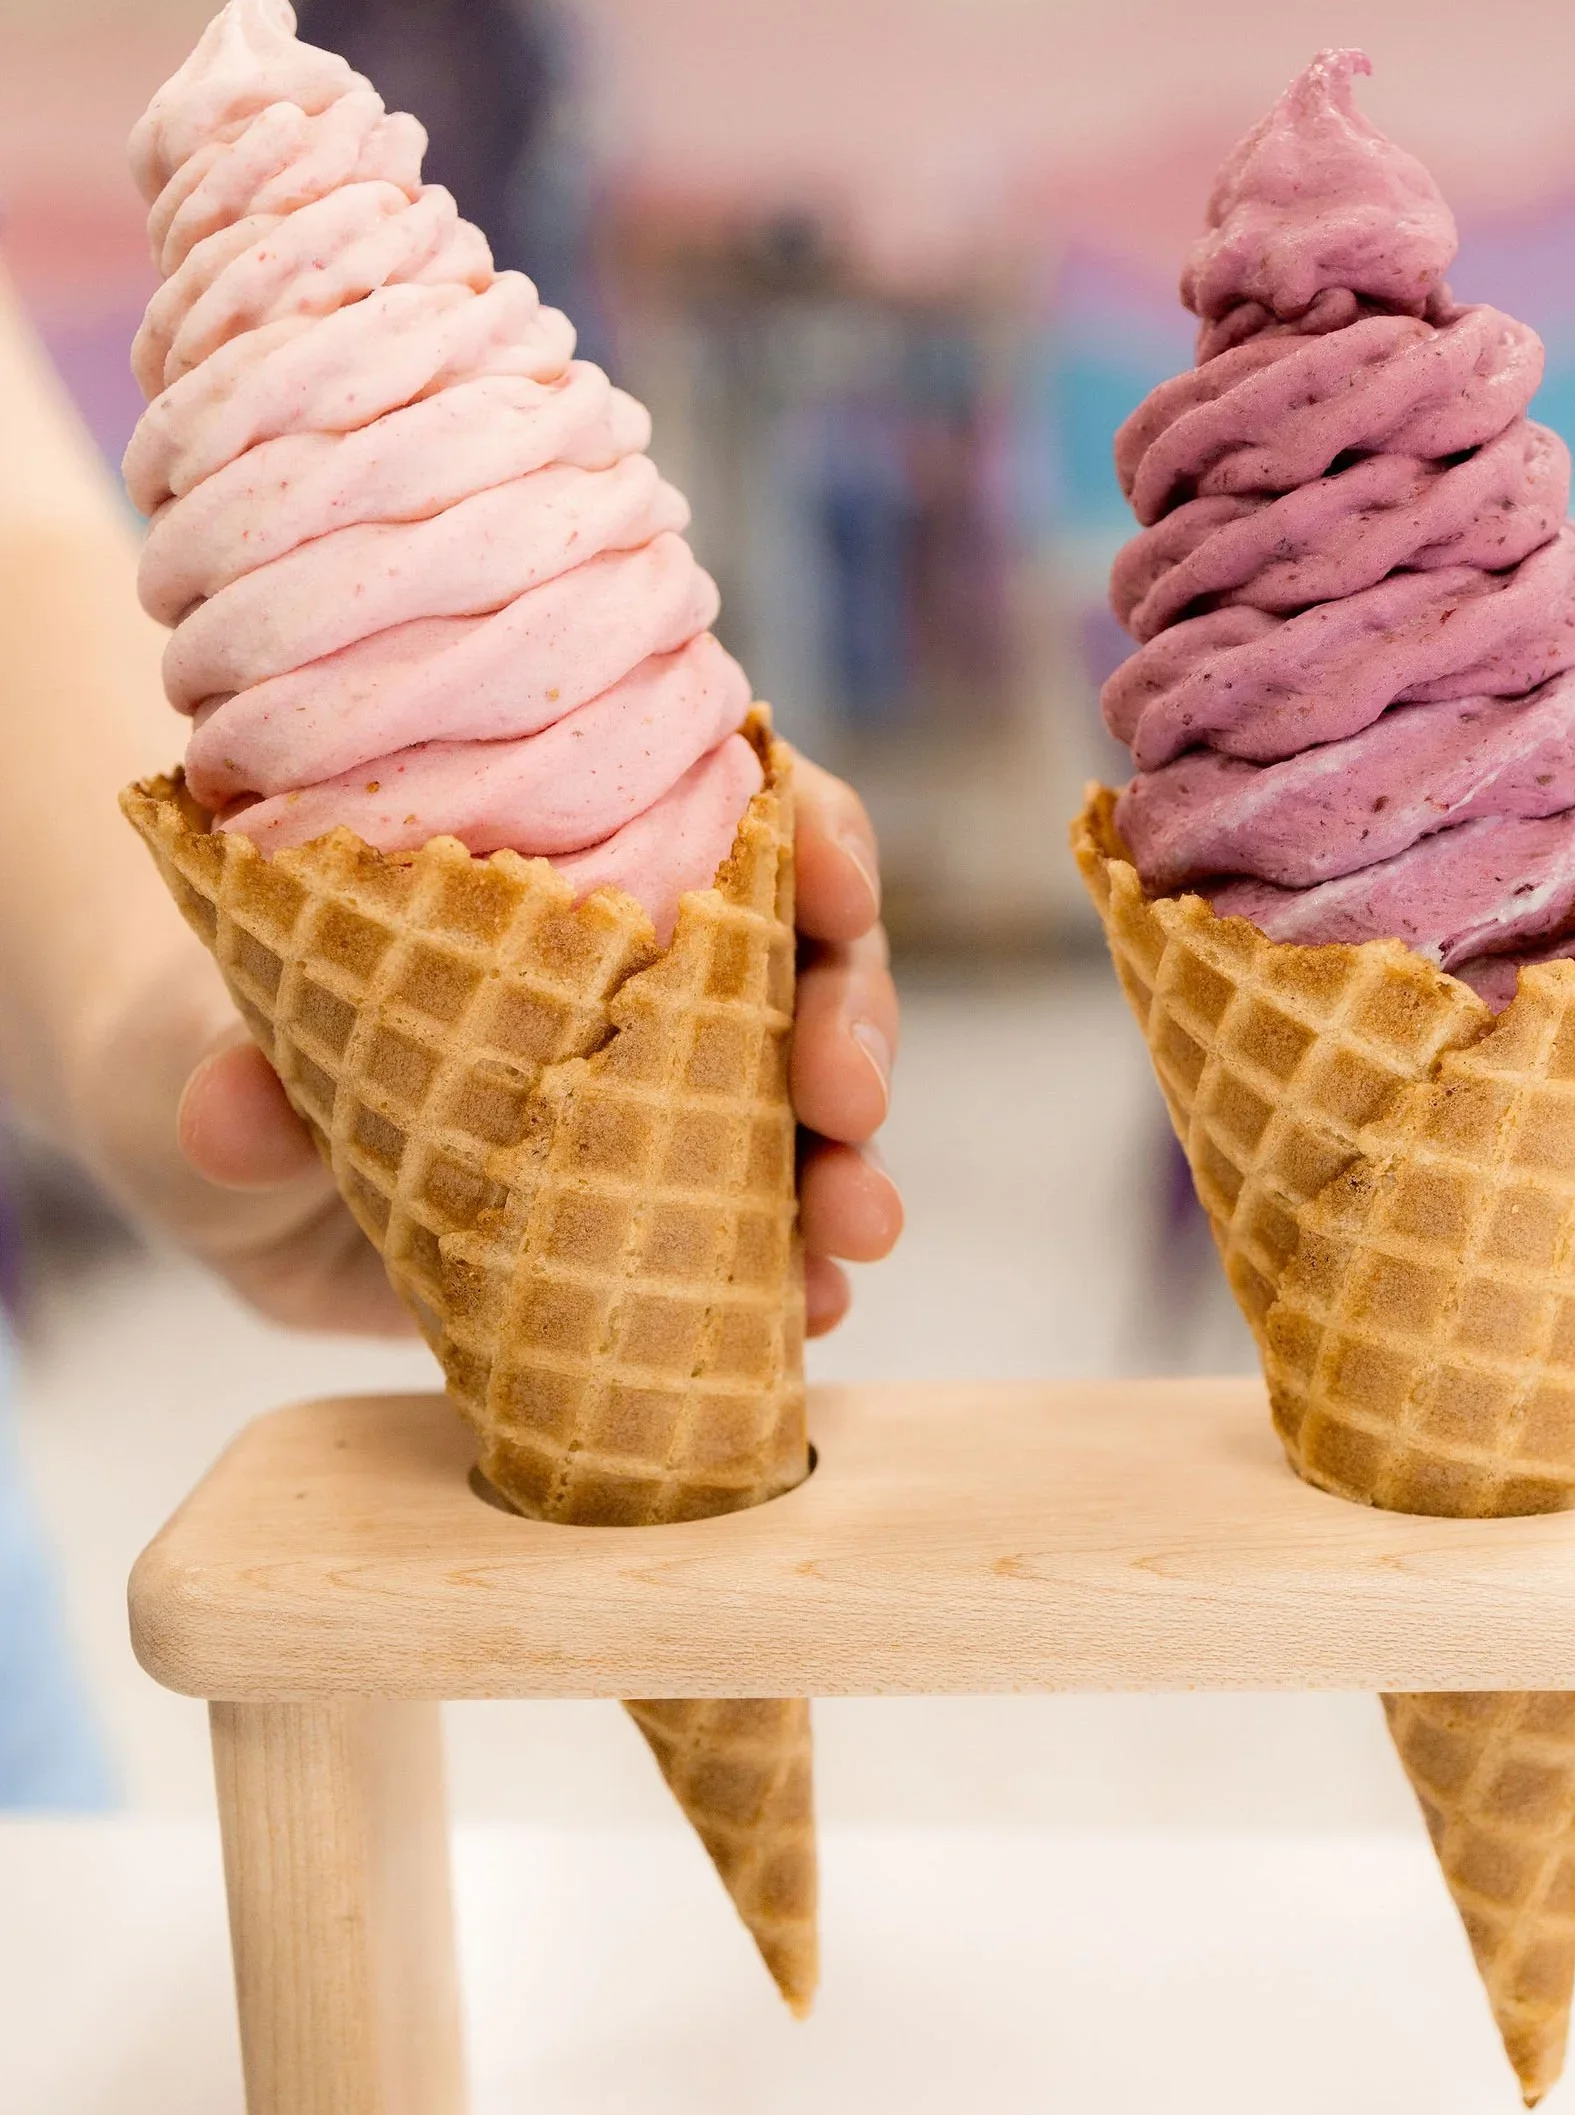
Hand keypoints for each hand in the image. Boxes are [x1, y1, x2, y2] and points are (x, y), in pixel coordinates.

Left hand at [80, 754, 903, 1337]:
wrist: (199, 1170)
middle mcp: (634, 955)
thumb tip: (234, 1106)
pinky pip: (762, 1224)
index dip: (807, 831)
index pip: (723, 804)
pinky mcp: (648, 1203)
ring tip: (852, 1233)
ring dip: (853, 1160)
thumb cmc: (191, 1045)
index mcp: (555, 855)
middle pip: (797, 952)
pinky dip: (802, 1267)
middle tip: (847, 1100)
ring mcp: (653, 1082)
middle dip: (852, 1019)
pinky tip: (813, 1310)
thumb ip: (218, 1073)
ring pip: (804, 1096)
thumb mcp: (181, 1049)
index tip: (835, 884)